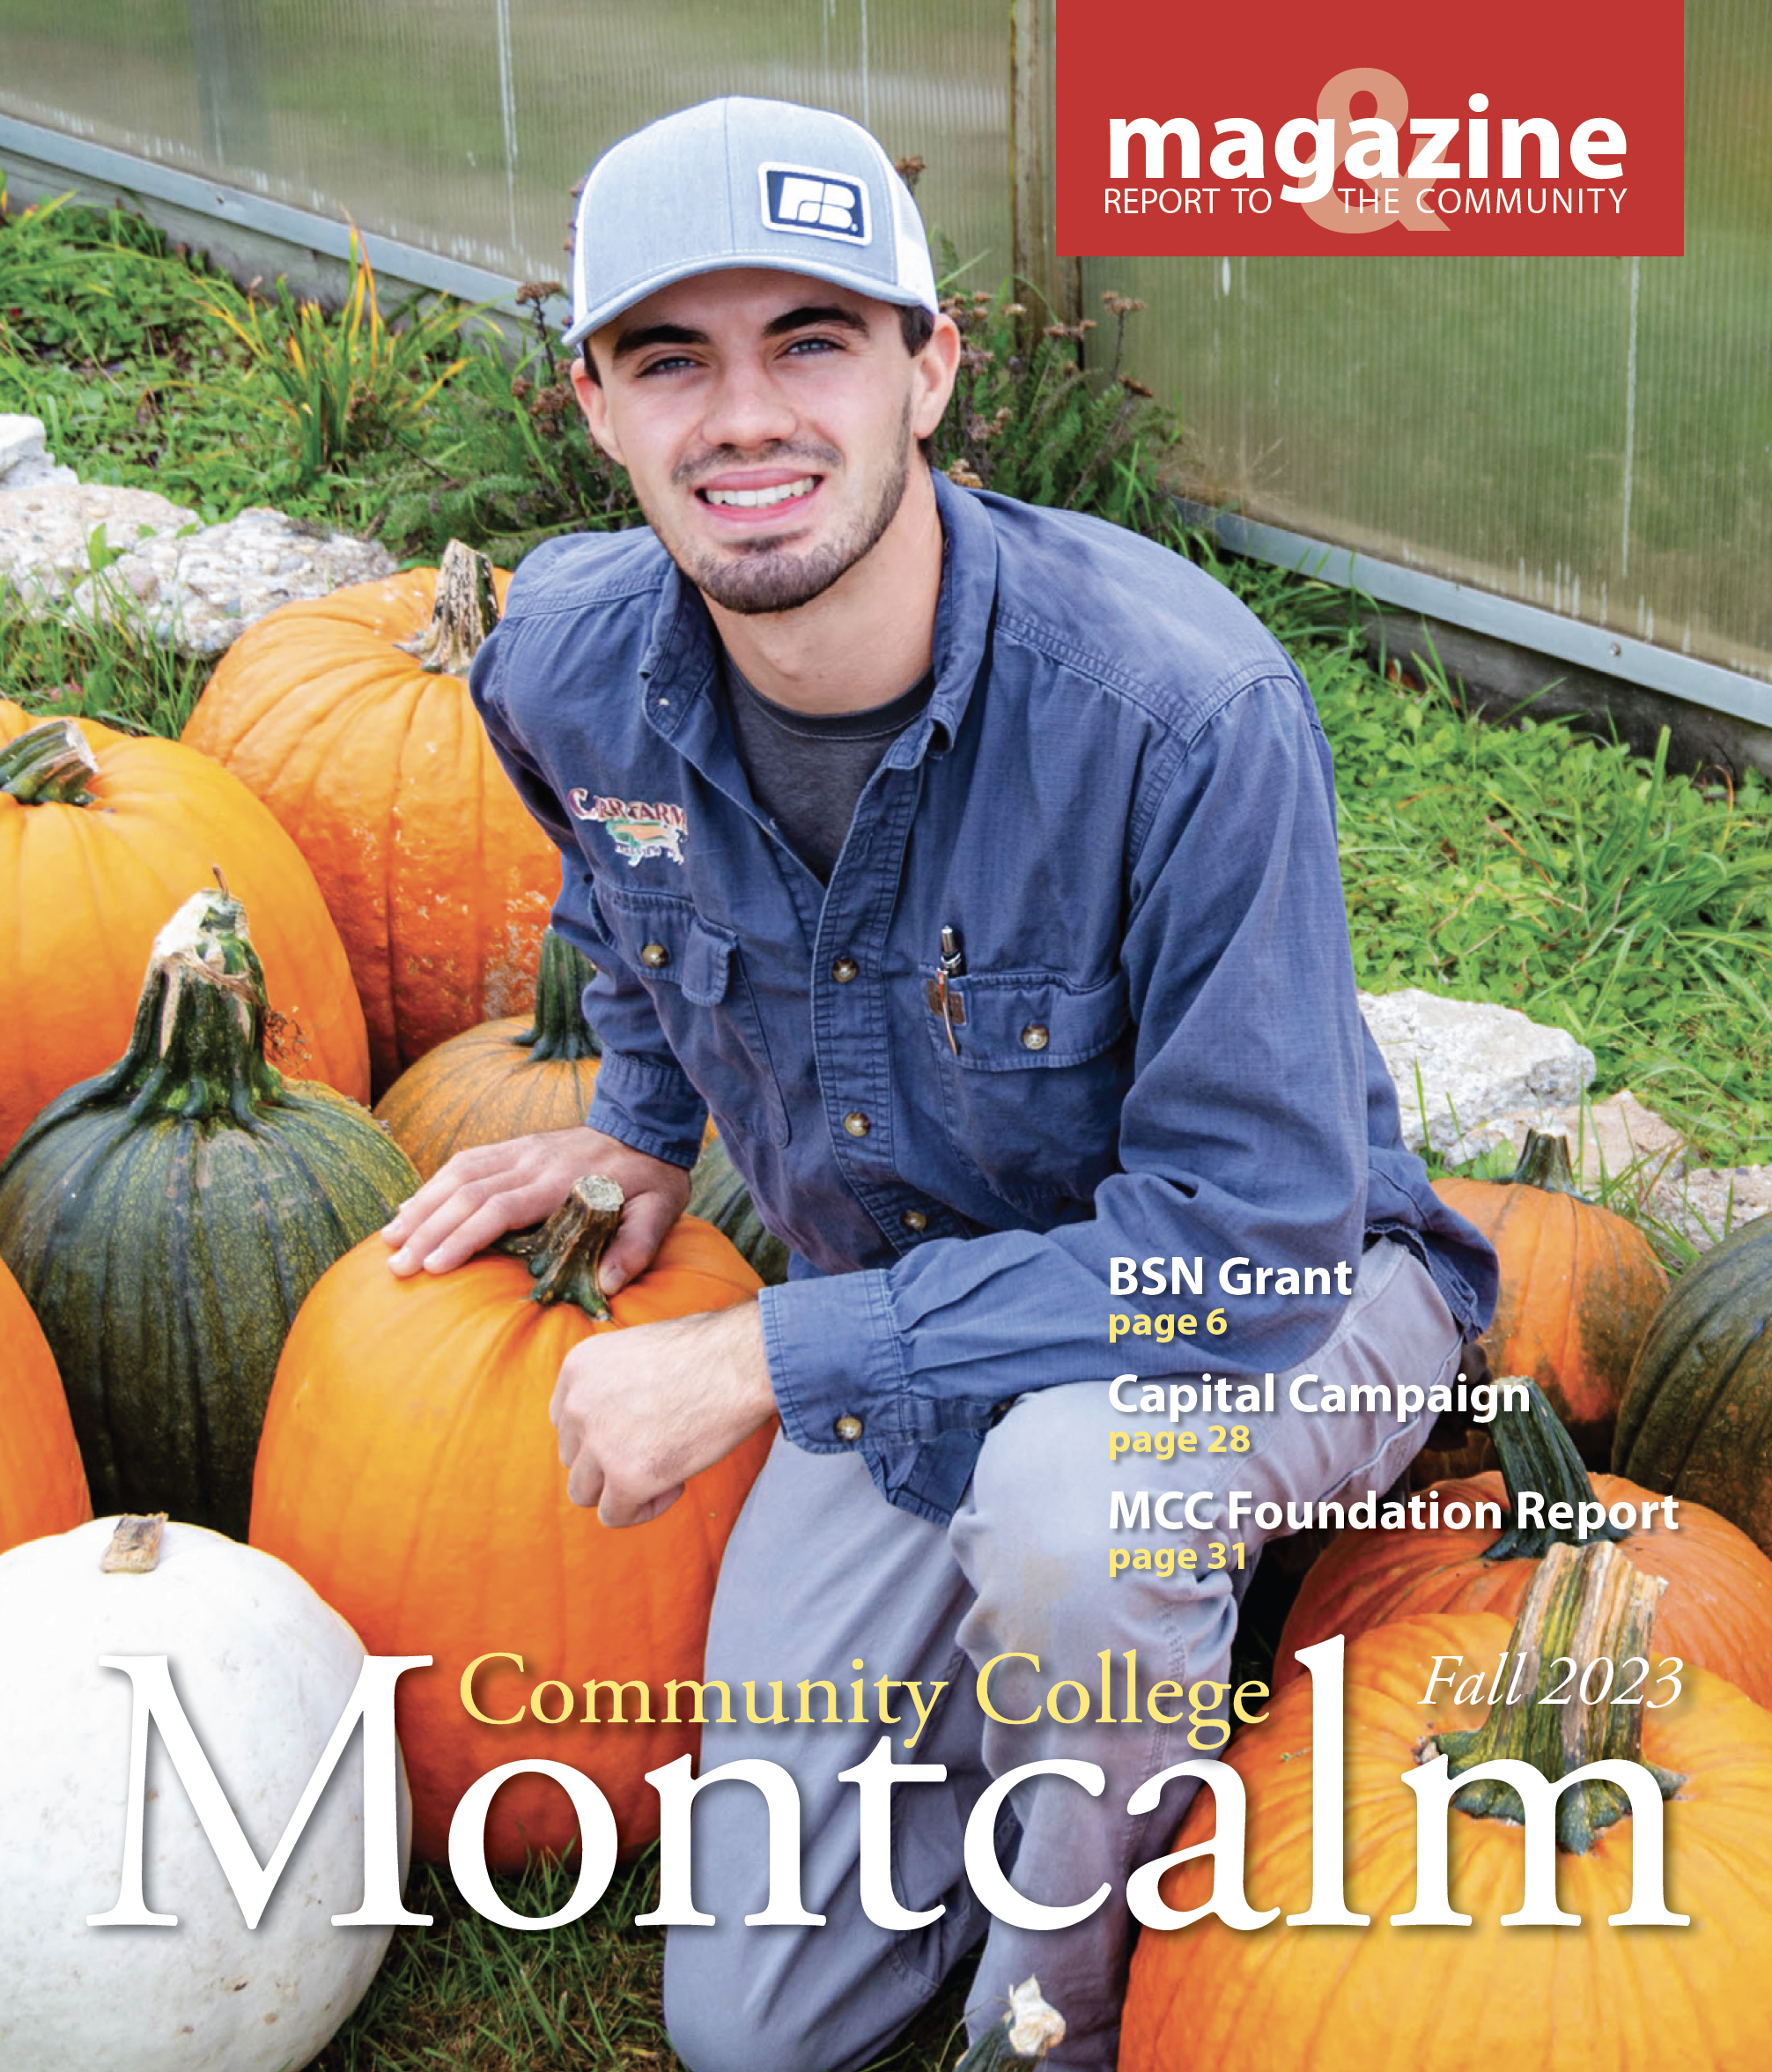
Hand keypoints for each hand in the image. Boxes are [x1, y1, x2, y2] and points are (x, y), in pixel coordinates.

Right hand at [382, 1125, 690, 1289]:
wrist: (648, 1126)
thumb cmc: (650, 1180)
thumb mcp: (659, 1212)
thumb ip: (636, 1247)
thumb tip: (608, 1286)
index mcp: (561, 1182)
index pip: (499, 1208)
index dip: (463, 1237)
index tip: (433, 1266)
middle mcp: (532, 1161)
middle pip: (467, 1194)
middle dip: (427, 1230)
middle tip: (396, 1266)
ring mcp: (521, 1149)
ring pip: (458, 1174)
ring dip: (421, 1206)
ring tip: (389, 1240)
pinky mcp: (516, 1146)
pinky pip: (467, 1161)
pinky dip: (434, 1184)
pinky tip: (412, 1208)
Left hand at [550, 1302, 775, 1525]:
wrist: (742, 1361)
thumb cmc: (710, 1350)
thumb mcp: (641, 1351)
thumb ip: (614, 1383)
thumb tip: (616, 1422)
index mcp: (579, 1367)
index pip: (564, 1419)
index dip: (600, 1432)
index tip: (639, 1429)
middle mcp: (578, 1404)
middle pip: (573, 1457)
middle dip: (609, 1461)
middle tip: (658, 1448)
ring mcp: (599, 1442)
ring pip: (584, 1491)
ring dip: (620, 1488)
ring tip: (666, 1469)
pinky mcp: (626, 1477)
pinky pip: (614, 1515)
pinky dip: (643, 1508)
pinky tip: (676, 1484)